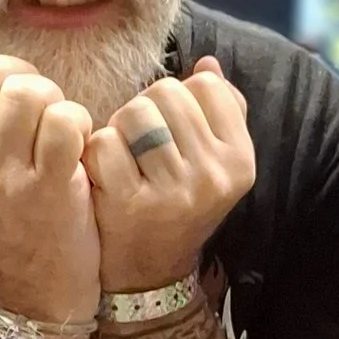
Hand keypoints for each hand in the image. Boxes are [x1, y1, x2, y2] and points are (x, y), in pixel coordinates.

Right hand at [0, 57, 100, 325]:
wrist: (39, 290)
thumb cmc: (18, 225)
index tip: (12, 95)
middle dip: (28, 80)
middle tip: (47, 110)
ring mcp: (5, 177)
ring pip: (28, 93)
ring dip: (57, 101)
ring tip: (65, 129)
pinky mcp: (47, 188)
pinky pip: (63, 121)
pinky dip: (80, 121)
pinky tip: (82, 143)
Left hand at [86, 60, 256, 294]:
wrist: (148, 273)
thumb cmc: (178, 203)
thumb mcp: (213, 163)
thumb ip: (219, 111)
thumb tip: (207, 65)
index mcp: (240, 161)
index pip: (206, 85)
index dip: (181, 99)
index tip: (175, 132)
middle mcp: (213, 177)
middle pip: (167, 93)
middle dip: (148, 111)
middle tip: (143, 148)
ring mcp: (173, 192)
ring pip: (135, 112)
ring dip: (121, 129)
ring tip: (126, 159)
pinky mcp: (130, 204)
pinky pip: (105, 143)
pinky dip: (97, 155)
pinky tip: (105, 177)